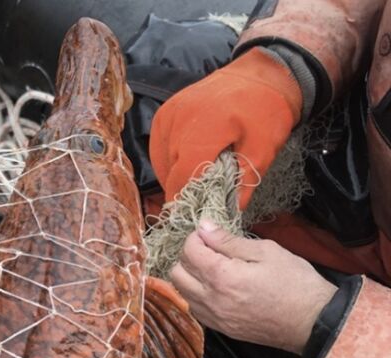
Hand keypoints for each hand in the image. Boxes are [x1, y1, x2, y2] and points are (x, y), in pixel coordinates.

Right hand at [149, 47, 302, 209]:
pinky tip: (181, 167)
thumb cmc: (267, 111)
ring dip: (172, 175)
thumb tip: (231, 213)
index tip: (190, 217)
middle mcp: (179, 120)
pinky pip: (158, 144)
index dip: (185, 200)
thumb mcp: (264, 150)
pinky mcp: (165, 111)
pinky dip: (167, 159)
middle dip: (180, 190)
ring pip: (161, 159)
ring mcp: (168, 113)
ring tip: (190, 186)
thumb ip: (245, 183)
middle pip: (170, 169)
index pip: (183, 176)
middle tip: (195, 204)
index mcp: (204, 129)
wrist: (262, 74)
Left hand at [170, 220, 336, 353]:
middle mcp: (211, 299)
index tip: (210, 235)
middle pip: (176, 273)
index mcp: (221, 276)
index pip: (188, 251)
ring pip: (181, 293)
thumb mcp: (266, 251)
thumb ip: (229, 241)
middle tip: (209, 250)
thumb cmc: (296, 283)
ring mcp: (214, 317)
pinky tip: (215, 288)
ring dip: (189, 277)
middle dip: (188, 257)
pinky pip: (194, 309)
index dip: (196, 237)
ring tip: (211, 269)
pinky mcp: (221, 329)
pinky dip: (196, 295)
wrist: (314, 322)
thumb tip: (204, 227)